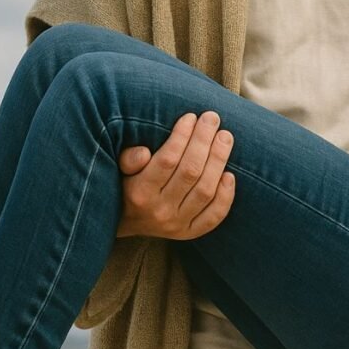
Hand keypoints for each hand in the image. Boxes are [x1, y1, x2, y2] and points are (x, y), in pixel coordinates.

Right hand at [115, 111, 235, 239]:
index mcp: (139, 192)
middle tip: (212, 118)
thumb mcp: (118, 168)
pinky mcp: (190, 232)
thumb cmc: (126, 182)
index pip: (167, 160)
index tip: (191, 116)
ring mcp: (176, 224)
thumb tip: (143, 153)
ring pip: (205, 190)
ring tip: (225, 136)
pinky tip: (230, 174)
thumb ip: (128, 159)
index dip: (182, 136)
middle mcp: (159, 211)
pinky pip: (214, 216)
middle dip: (204, 141)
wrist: (125, 222)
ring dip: (219, 160)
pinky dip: (226, 196)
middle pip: (190, 172)